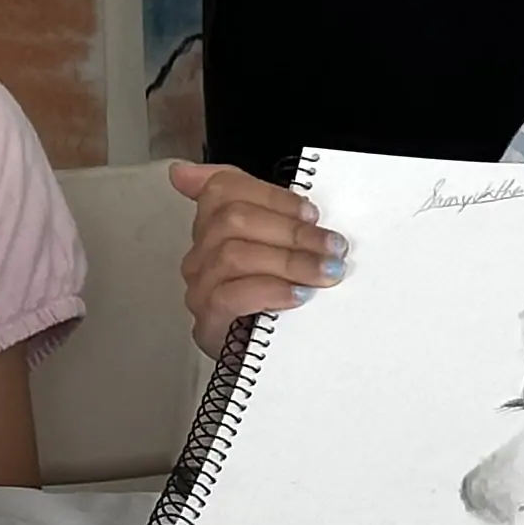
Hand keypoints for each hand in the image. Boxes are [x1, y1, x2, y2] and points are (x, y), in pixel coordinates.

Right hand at [172, 159, 344, 360]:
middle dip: (292, 231)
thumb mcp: (274, 243)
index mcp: (212, 223)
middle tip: (333, 246)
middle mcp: (200, 252)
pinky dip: (270, 290)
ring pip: (233, 255)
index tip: (311, 212)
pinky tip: (297, 295)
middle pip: (233, 220)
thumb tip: (191, 171)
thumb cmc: (272, 293)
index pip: (224, 188)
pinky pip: (231, 295)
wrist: (264, 353)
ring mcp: (200, 287)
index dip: (273, 196)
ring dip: (290, 261)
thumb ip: (261, 203)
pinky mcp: (208, 321)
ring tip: (325, 272)